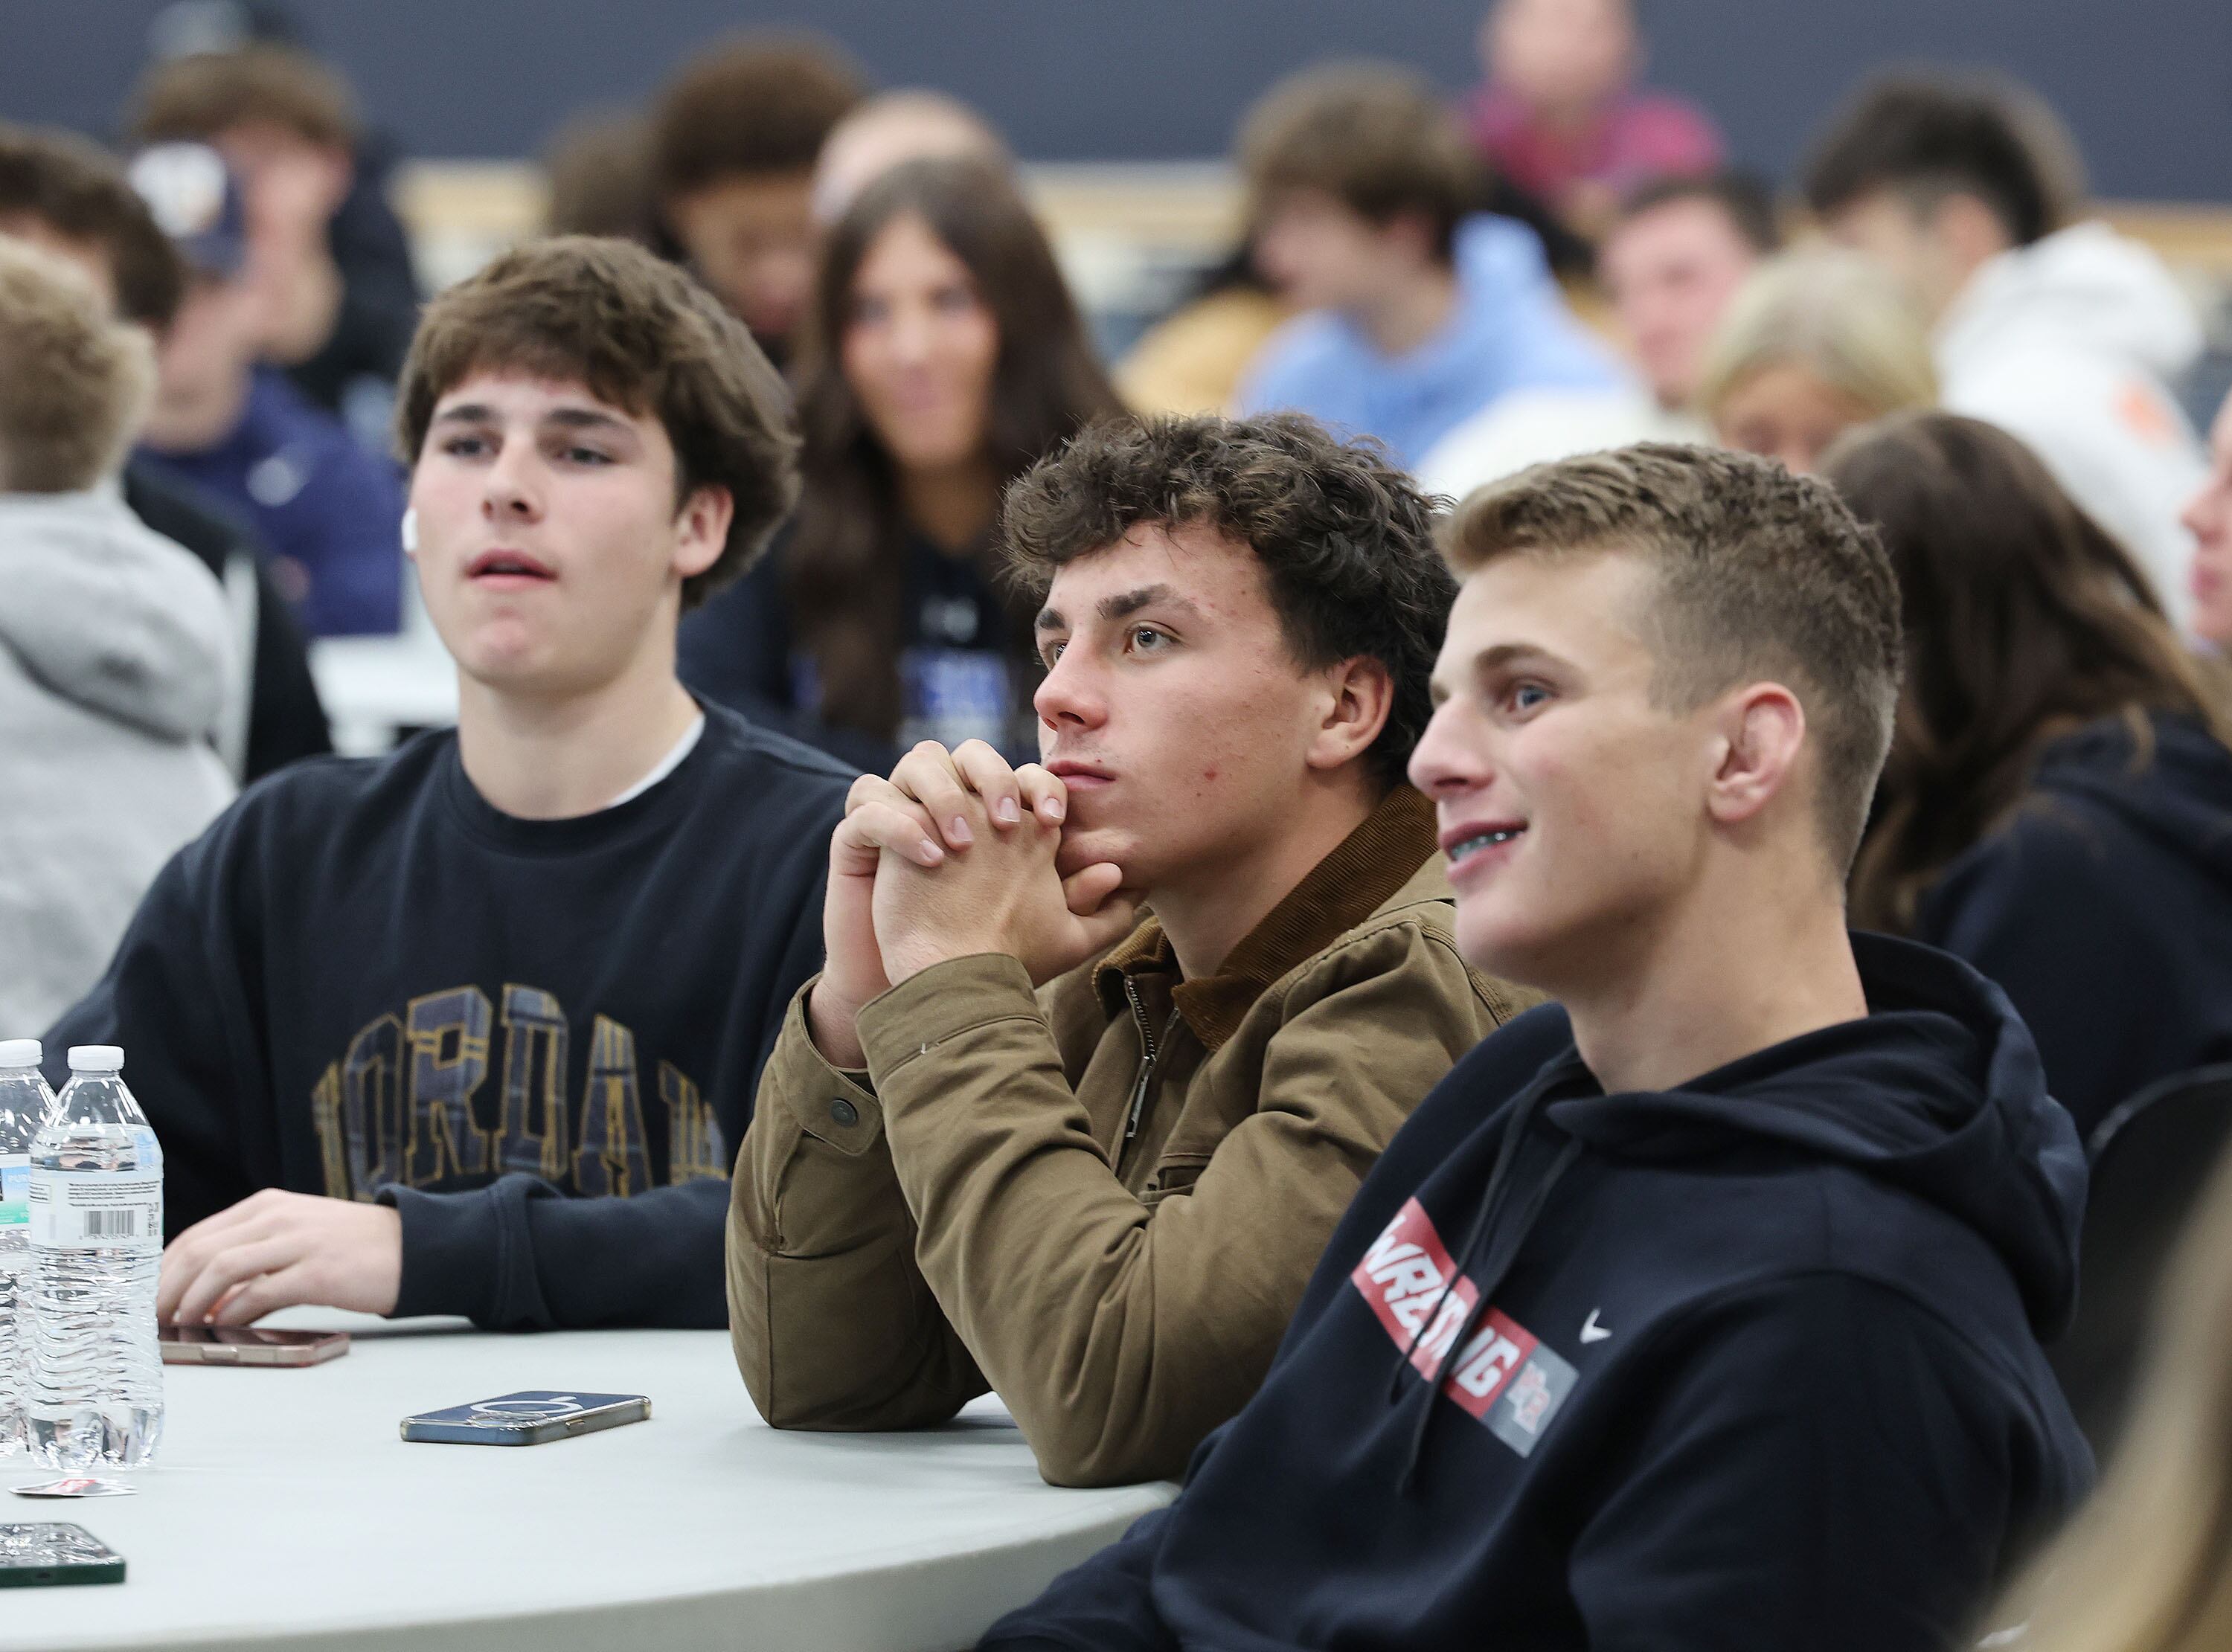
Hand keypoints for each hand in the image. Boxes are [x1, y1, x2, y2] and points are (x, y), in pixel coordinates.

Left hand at [157, 1190, 401, 1325]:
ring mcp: (298, 1242)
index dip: (164, 1271)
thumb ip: (254, 1258)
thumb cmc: (352, 1248)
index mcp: (268, 1205)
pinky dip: (234, 1313)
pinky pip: (260, 1292)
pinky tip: (227, 1326)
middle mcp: (278, 1216)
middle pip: (201, 1251)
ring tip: (184, 1325)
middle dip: (168, 1289)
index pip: (197, 1235)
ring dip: (193, 1302)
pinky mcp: (318, 1272)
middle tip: (153, 1319)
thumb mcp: (297, 1236)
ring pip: (222, 1268)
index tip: (150, 1299)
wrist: (413, 1248)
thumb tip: (208, 1300)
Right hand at [810, 740, 1085, 1063]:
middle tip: (1008, 824)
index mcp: (1000, 819)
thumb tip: (1117, 871)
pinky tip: (929, 860)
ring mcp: (908, 818)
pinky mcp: (862, 839)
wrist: (931, 991)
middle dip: (992, 775)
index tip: (1056, 822)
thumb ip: (1097, 914)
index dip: (1041, 784)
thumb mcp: (1058, 941)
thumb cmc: (996, 960)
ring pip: (917, 761)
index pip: (1021, 773)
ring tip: (963, 844)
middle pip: (969, 752)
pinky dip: (897, 822)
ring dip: (943, 792)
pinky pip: (868, 804)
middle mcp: (955, 810)